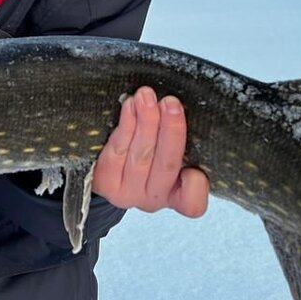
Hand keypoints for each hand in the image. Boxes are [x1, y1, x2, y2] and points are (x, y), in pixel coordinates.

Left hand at [91, 86, 209, 217]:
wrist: (111, 169)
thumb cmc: (153, 154)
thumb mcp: (174, 152)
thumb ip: (182, 142)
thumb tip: (181, 108)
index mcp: (179, 197)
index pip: (192, 203)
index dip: (195, 188)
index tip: (194, 169)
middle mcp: (154, 199)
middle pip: (167, 166)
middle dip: (170, 131)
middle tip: (171, 103)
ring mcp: (127, 193)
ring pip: (141, 154)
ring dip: (145, 121)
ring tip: (146, 96)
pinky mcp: (105, 182)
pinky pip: (118, 148)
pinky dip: (126, 123)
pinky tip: (130, 105)